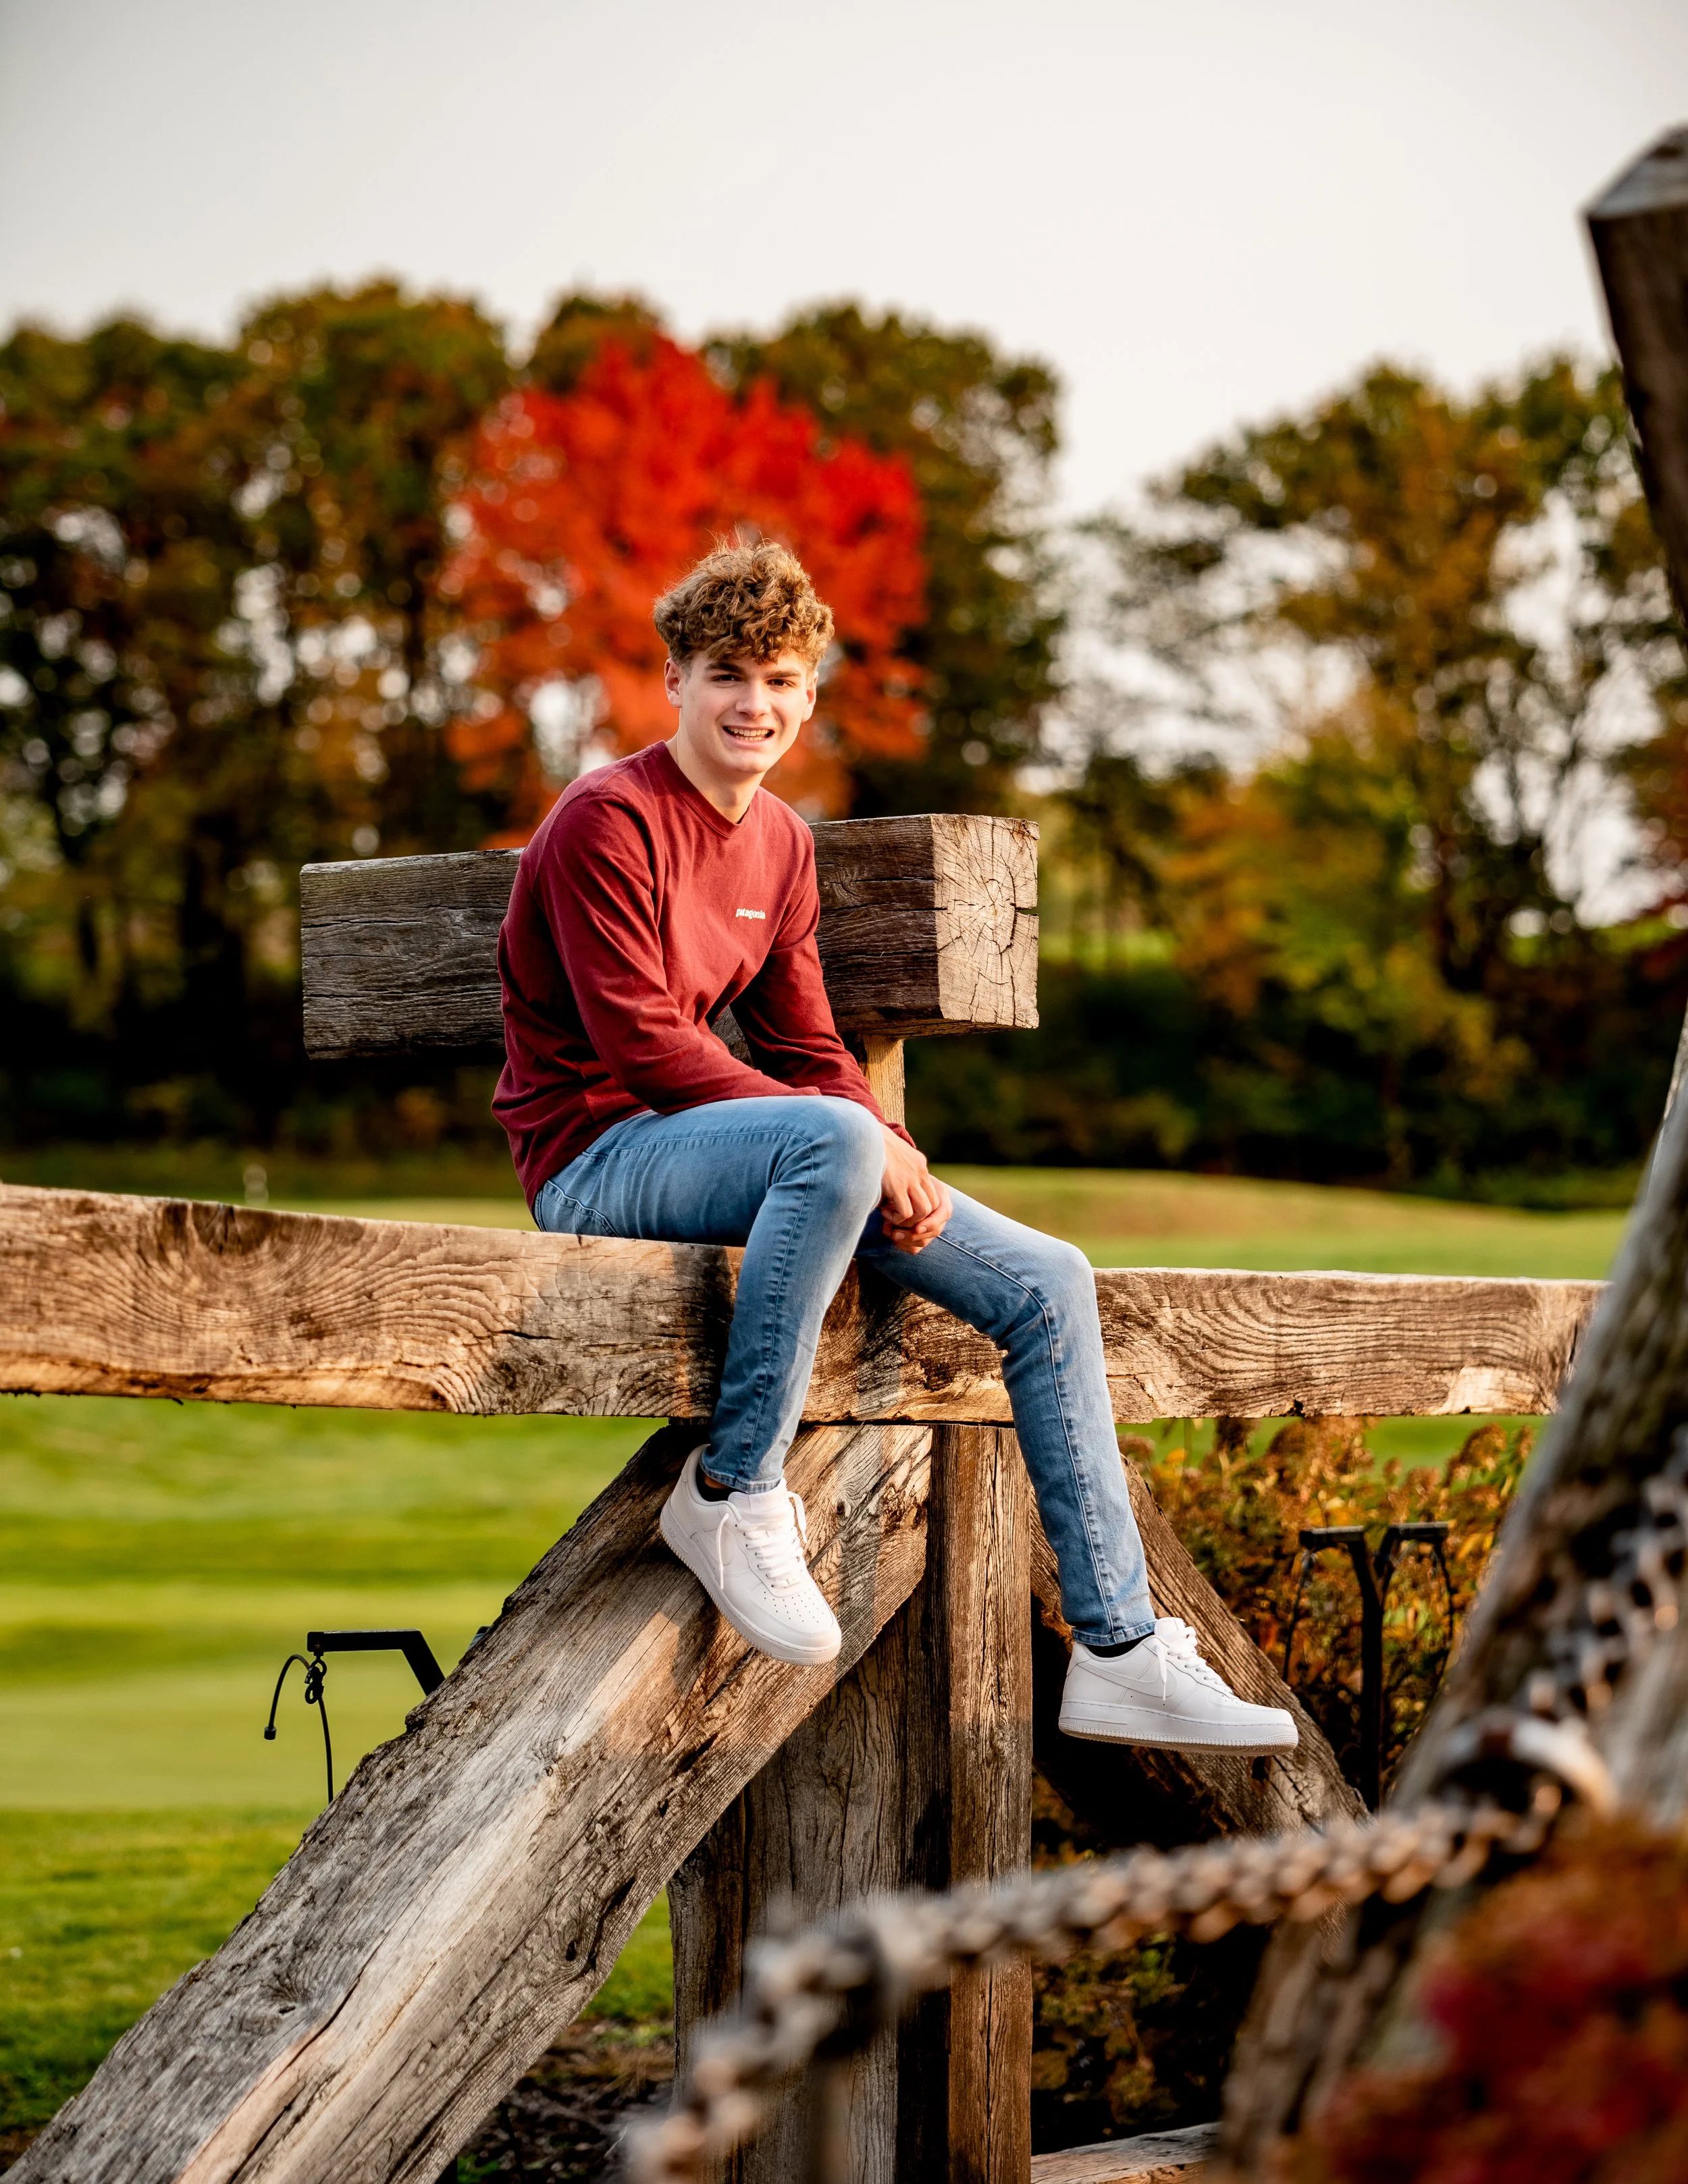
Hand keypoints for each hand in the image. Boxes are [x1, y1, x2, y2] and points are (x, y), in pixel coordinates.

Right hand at [878, 1126, 952, 1253]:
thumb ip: (897, 1170)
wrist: (861, 1133)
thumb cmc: (870, 1146)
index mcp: (919, 1164)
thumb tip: (892, 1188)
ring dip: (909, 1220)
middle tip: (900, 1217)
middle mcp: (919, 1172)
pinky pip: (906, 1212)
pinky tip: (884, 1212)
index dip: (920, 1206)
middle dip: (919, 1217)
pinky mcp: (897, 1185)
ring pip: (924, 1211)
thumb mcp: (890, 1156)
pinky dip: (896, 1218)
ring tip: (892, 1217)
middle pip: (934, 1204)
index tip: (903, 1207)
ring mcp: (910, 1178)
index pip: (933, 1192)